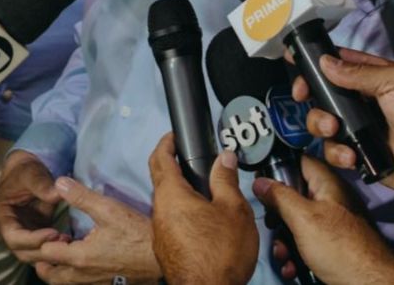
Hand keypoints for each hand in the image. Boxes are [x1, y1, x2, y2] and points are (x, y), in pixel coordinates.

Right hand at [0, 151, 64, 263]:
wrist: (29, 169)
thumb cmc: (26, 169)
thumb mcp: (31, 172)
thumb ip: (42, 184)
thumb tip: (58, 194)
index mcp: (1, 216)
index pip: (14, 237)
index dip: (33, 239)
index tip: (54, 232)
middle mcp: (10, 230)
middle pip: (23, 252)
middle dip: (43, 251)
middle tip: (65, 243)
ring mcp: (23, 233)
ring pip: (33, 255)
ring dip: (50, 253)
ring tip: (69, 242)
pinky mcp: (36, 233)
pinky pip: (44, 247)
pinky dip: (55, 249)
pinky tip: (70, 243)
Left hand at [35, 177, 160, 283]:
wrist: (160, 256)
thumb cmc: (136, 233)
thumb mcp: (108, 209)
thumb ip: (81, 197)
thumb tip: (59, 183)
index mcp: (79, 257)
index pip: (45, 252)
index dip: (45, 239)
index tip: (56, 231)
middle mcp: (82, 275)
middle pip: (49, 275)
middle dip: (44, 261)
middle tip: (50, 246)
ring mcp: (93, 283)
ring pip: (63, 282)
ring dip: (57, 269)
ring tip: (64, 254)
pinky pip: (80, 284)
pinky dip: (72, 275)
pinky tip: (83, 261)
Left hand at [148, 134, 256, 284]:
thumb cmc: (220, 255)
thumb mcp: (234, 209)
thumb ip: (226, 179)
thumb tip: (224, 159)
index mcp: (172, 196)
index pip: (159, 158)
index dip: (166, 143)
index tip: (174, 137)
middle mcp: (160, 213)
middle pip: (164, 182)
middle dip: (179, 171)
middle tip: (200, 166)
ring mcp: (162, 235)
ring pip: (170, 205)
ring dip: (185, 196)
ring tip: (210, 196)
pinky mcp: (168, 251)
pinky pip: (174, 225)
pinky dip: (186, 217)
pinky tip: (207, 225)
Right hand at [254, 156, 393, 283]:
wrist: (369, 284)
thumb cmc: (345, 250)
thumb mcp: (304, 219)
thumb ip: (281, 197)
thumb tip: (262, 182)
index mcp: (328, 183)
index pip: (300, 161)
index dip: (279, 167)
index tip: (262, 180)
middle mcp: (331, 199)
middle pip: (294, 195)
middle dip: (278, 215)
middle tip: (274, 225)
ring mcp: (332, 222)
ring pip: (297, 222)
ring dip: (285, 239)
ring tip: (284, 253)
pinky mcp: (332, 244)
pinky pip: (306, 241)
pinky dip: (296, 253)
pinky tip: (293, 265)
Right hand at [291, 49, 393, 195]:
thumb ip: (359, 73)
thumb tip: (325, 62)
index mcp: (373, 77)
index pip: (338, 63)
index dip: (316, 60)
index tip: (292, 57)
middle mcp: (361, 101)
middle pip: (322, 92)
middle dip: (308, 92)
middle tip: (301, 94)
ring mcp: (357, 128)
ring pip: (321, 121)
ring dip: (320, 123)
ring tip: (334, 129)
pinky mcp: (356, 154)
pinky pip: (333, 151)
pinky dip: (338, 152)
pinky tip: (352, 155)